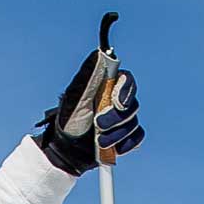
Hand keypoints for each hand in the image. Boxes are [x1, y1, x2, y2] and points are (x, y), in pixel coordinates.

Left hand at [32, 43, 142, 177]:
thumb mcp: (75, 97)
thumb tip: (100, 53)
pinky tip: (114, 148)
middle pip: (132, 104)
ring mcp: (123, 119)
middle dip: (115, 118)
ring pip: (134, 123)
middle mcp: (117, 101)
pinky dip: (126, 144)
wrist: (67, 149)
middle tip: (98, 125)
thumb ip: (90, 77)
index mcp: (107, 86)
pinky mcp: (126, 136)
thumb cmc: (68, 120)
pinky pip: (137, 138)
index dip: (126, 91)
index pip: (127, 80)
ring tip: (98, 142)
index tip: (117, 103)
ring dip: (116, 134)